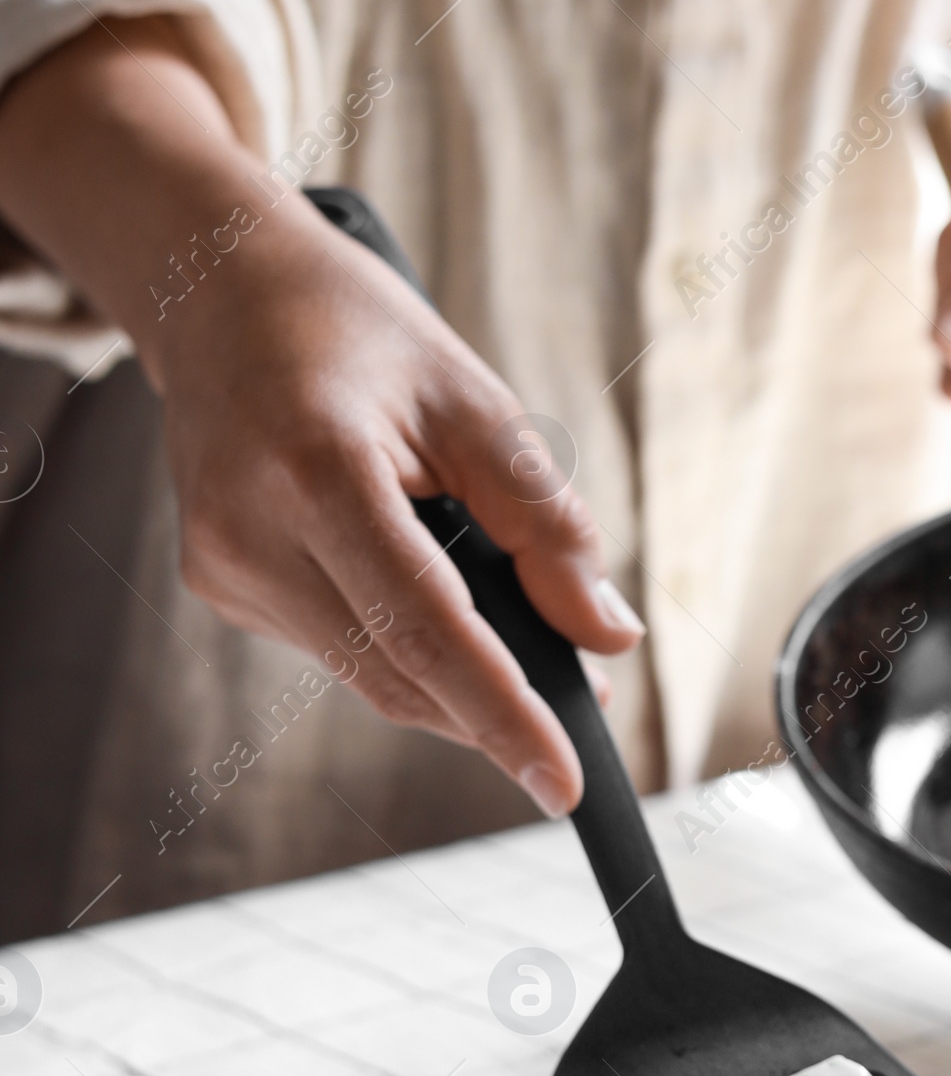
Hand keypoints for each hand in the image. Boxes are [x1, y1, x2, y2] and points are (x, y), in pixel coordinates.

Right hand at [0, 20, 641, 812]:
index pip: (424, 629)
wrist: (221, 293)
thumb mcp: (476, 401)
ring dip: (453, 684)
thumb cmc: (354, 332)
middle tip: (581, 704)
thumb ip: (545, 523)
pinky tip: (425, 600)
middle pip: (397, 672)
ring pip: (367, 676)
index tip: (562, 783)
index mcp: (317, 468)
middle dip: (494, 708)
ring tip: (523, 649)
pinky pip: (334, 650)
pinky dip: (399, 649)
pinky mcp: (217, 585)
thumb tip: (607, 637)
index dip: (501, 715)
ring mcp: (222, 566)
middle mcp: (250, 529)